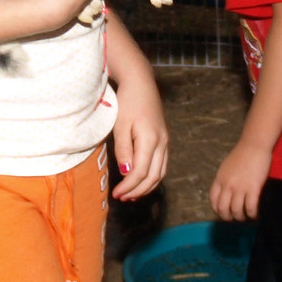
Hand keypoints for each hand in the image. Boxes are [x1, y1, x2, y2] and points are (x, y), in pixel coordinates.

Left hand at [111, 73, 168, 200]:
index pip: (141, 172)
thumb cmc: (128, 102)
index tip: (116, 194)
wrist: (141, 83)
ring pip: (160, 173)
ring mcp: (165, 141)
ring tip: (130, 195)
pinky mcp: (164, 140)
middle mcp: (162, 143)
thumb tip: (126, 172)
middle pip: (153, 176)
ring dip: (146, 187)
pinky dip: (152, 177)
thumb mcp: (120, 125)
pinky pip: (161, 165)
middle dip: (137, 191)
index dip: (129, 186)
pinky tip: (140, 180)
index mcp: (150, 139)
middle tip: (121, 198)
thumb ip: (123, 150)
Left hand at [209, 139, 271, 220]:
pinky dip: (253, 215)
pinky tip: (255, 215)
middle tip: (234, 219)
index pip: (213, 200)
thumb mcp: (226, 167)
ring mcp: (240, 187)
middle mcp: (227, 185)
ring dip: (240, 218)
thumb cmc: (241, 154)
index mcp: (219, 179)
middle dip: (227, 217)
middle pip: (223, 209)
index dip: (217, 210)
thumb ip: (224, 180)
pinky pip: (251, 208)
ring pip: (236, 211)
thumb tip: (225, 192)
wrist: (254, 145)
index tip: (223, 213)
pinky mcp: (253, 188)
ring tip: (245, 217)